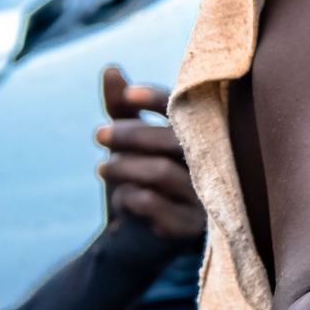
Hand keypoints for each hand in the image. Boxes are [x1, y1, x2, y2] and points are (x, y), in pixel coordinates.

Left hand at [94, 66, 205, 242]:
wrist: (131, 240)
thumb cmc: (134, 181)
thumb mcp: (124, 143)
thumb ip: (121, 109)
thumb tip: (111, 68)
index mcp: (198, 138)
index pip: (186, 111)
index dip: (158, 99)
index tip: (126, 97)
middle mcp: (210, 164)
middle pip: (173, 140)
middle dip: (130, 134)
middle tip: (98, 134)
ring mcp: (204, 197)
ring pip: (160, 172)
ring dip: (123, 166)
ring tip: (101, 167)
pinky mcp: (191, 228)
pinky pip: (154, 204)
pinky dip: (130, 196)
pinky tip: (122, 197)